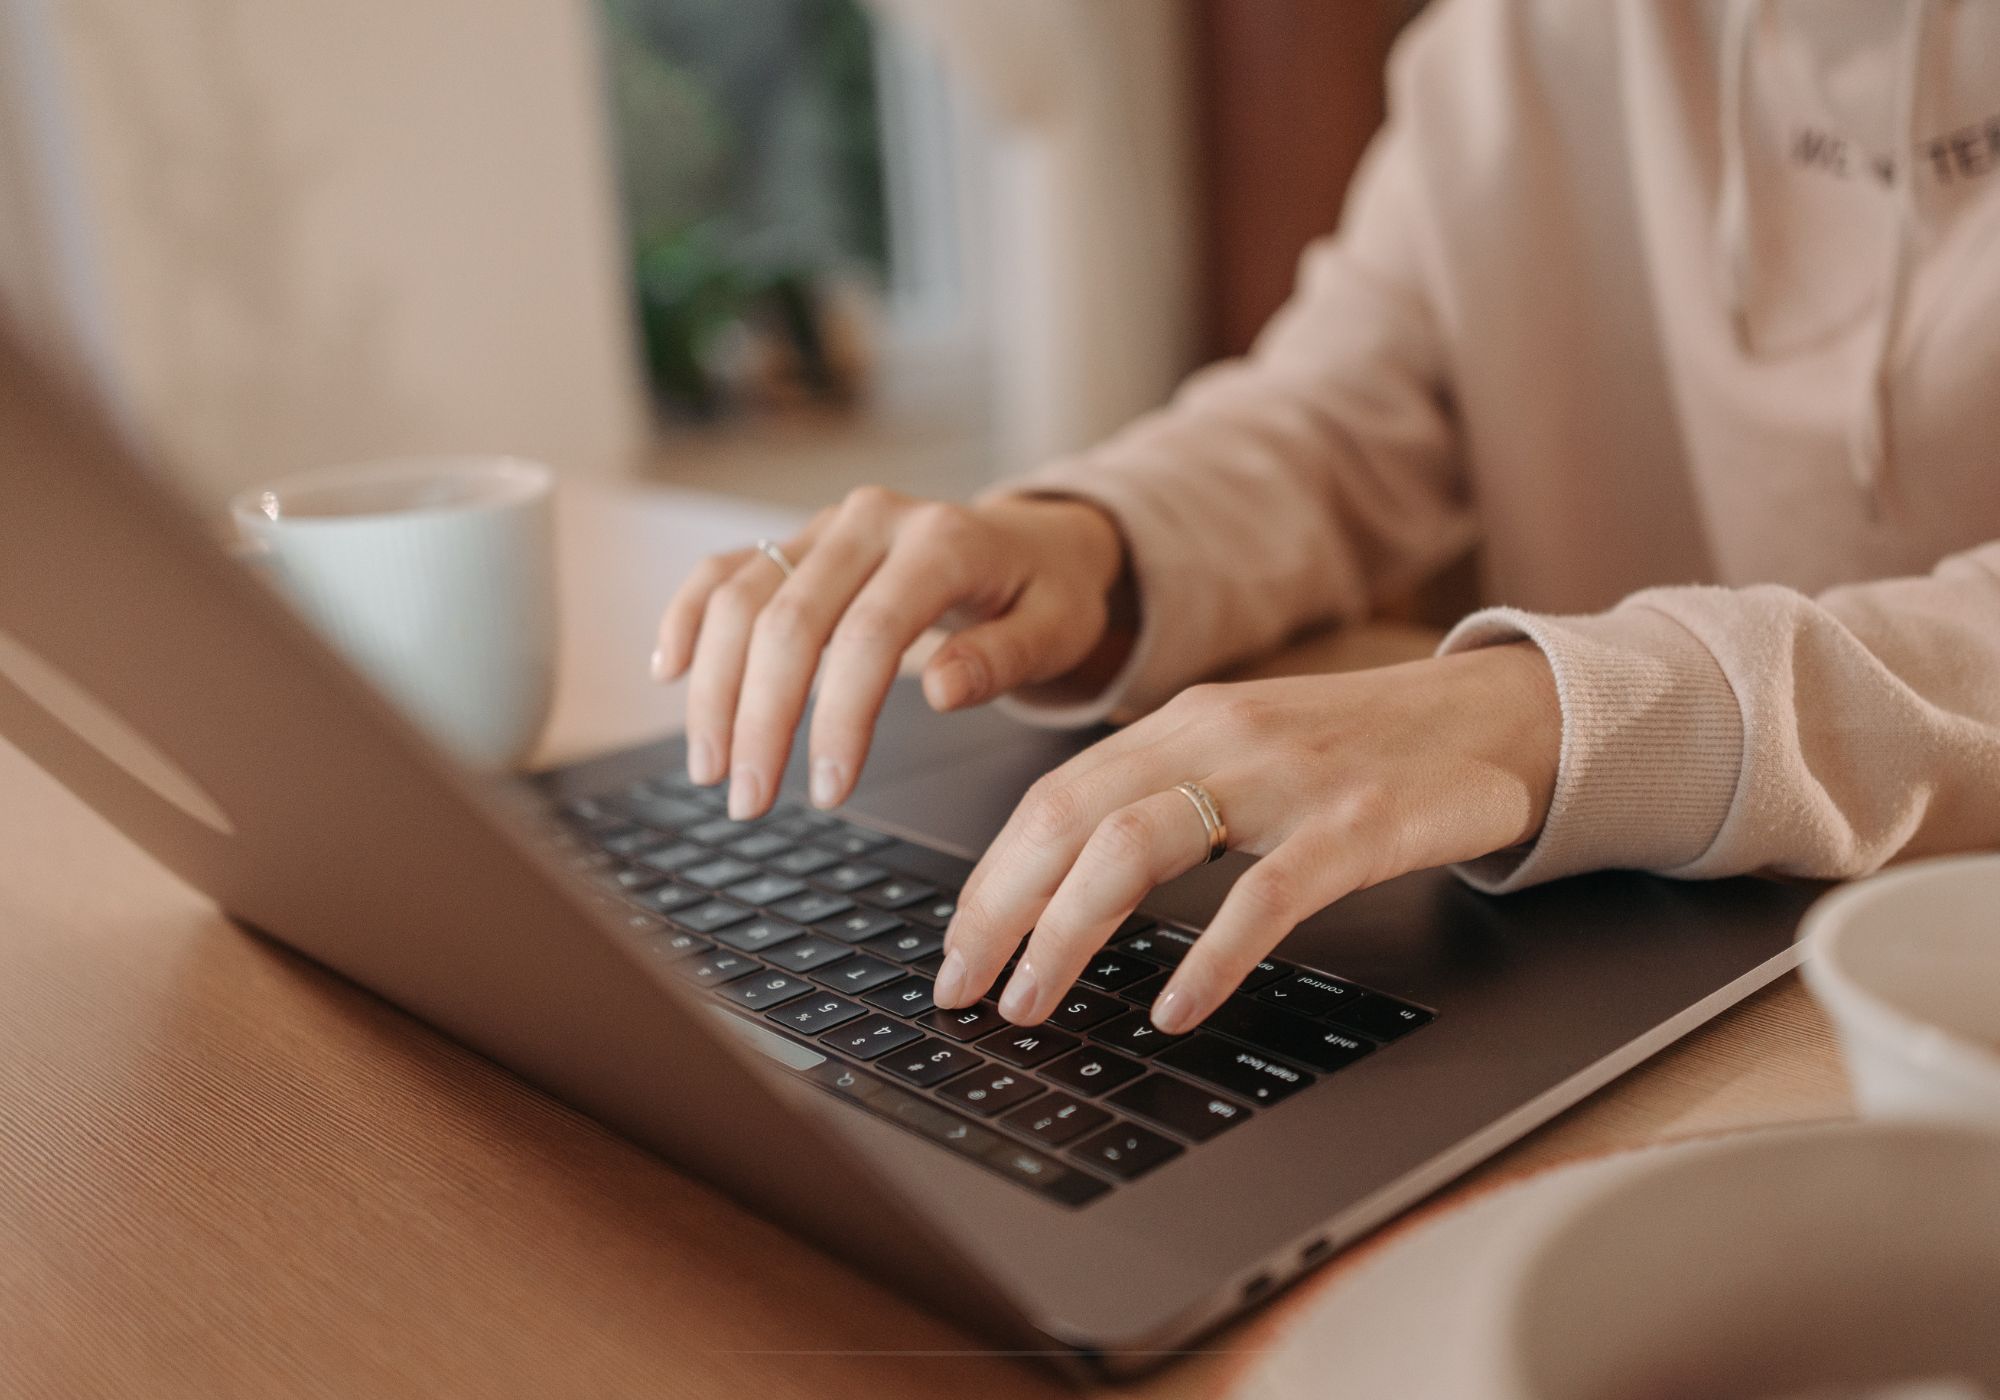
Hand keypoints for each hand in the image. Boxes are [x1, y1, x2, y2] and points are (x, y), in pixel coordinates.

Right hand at [653, 487, 1130, 818]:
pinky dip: (689, 617)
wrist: (1034, 541)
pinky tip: (670, 672)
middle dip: (759, 718)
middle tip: (748, 800)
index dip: (839, 717)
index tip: (828, 791)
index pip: (870, 634)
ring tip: (710, 768)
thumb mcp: (1057, 629)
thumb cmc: (1047, 594)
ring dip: (715, 687)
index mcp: (942, 540)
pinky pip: (724, 569)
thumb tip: (941, 688)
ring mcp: (826, 526)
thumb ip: (1004, 658)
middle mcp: (872, 521)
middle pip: (788, 619)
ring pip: (741, 596)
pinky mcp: (796, 541)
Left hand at [932, 644, 1560, 1033]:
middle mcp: (1219, 737)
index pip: (1052, 798)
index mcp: (1183, 724)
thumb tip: (1068, 890)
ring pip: (1138, 843)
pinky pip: (1266, 894)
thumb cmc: (1364, 751)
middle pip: (1069, 818)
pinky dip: (1210, 956)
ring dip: (1068, 932)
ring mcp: (1287, 776)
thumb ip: (1169, 800)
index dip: (990, 877)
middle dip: (998, 910)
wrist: (1501, 715)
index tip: (955, 948)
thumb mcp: (1248, 756)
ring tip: (1033, 1003)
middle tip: (962, 990)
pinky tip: (1175, 1009)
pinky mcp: (1359, 821)